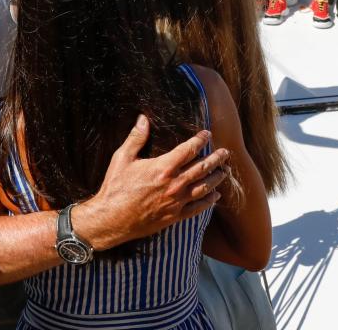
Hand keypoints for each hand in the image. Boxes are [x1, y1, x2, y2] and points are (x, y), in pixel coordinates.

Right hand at [72, 115, 230, 249]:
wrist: (111, 219)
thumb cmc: (115, 188)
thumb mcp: (121, 158)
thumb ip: (135, 138)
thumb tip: (143, 119)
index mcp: (163, 167)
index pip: (189, 149)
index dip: (200, 140)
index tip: (207, 134)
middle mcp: (174, 184)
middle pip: (203, 168)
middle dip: (216, 159)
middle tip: (226, 153)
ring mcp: (176, 201)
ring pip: (204, 188)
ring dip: (217, 178)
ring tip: (225, 171)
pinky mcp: (175, 216)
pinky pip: (198, 208)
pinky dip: (209, 201)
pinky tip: (215, 196)